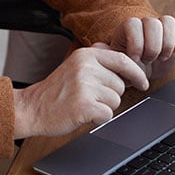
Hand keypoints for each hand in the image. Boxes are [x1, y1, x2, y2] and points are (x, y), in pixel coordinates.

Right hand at [13, 44, 149, 139]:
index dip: (136, 73)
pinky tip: (82, 114)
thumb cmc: (55, 91)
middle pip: (120, 85)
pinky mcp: (83, 105)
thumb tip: (126, 61)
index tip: (143, 82)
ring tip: (83, 104)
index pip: (123, 60)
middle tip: (89, 97)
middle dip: (110, 95)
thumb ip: (97, 61)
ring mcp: (84, 86)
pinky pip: (107, 115)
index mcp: (85, 55)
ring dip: (103, 108)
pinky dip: (98, 119)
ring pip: (115, 101)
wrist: (31, 108)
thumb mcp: (74, 66)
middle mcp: (85, 67)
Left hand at [109, 15, 174, 79]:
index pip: (133, 24)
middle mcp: (144, 23)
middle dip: (152, 46)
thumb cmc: (128, 68)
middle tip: (149, 60)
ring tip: (161, 57)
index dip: (136, 43)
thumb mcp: (115, 65)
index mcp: (127, 28)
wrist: (143, 72)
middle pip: (152, 22)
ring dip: (166, 44)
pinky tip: (172, 52)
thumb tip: (98, 46)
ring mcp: (160, 25)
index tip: (135, 59)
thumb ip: (108, 55)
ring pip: (168, 21)